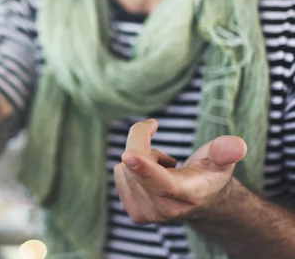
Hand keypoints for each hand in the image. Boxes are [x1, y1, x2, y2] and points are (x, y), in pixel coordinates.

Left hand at [114, 119, 247, 223]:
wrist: (201, 201)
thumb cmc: (209, 174)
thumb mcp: (221, 160)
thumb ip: (225, 151)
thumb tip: (237, 145)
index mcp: (188, 194)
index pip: (162, 182)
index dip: (144, 167)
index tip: (128, 155)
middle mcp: (165, 209)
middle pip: (136, 163)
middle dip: (144, 143)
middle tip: (168, 155)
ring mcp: (146, 214)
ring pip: (125, 166)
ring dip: (140, 158)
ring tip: (164, 169)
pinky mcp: (133, 212)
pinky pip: (120, 173)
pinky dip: (132, 168)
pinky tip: (151, 177)